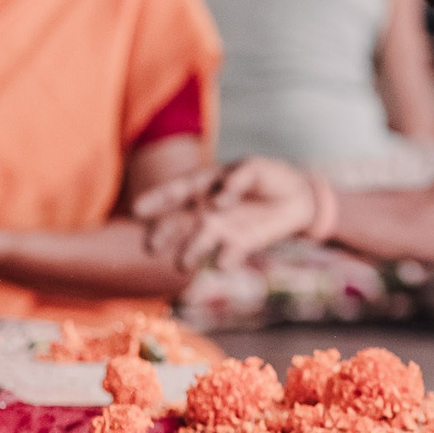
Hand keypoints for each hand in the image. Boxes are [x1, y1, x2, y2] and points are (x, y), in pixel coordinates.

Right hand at [130, 155, 317, 270]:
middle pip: (178, 222)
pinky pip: (229, 255)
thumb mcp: (256, 167)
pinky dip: (226, 260)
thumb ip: (237, 179)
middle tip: (150, 247)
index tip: (137, 210)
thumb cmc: (269, 176)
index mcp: (204, 184)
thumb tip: (219, 200)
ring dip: (190, 253)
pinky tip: (223, 263)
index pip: (175, 191)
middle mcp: (205, 209)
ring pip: (199, 242)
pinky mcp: (240, 245)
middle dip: (163, 234)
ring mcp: (220, 228)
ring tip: (182, 265)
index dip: (156, 200)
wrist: (297, 197)